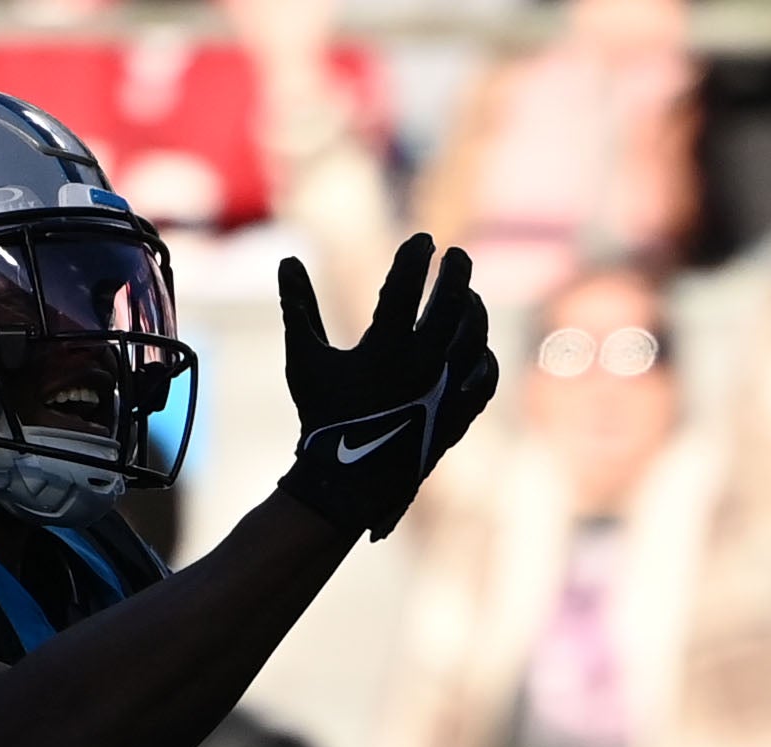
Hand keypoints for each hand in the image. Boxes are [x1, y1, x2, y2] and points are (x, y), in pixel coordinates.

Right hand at [277, 235, 498, 540]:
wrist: (347, 482)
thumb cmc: (322, 417)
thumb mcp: (303, 360)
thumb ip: (298, 307)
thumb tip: (286, 260)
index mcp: (383, 349)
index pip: (407, 285)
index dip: (416, 256)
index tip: (422, 240)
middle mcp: (421, 366)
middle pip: (452, 302)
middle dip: (456, 271)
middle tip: (455, 255)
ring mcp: (445, 391)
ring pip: (475, 335)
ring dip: (473, 307)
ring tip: (466, 293)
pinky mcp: (458, 414)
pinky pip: (483, 374)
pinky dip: (482, 353)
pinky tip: (475, 343)